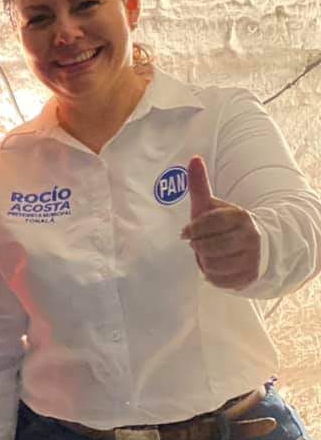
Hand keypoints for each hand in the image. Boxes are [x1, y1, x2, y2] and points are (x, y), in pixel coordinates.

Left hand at [180, 155, 260, 289]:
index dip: (193, 229)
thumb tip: (193, 158)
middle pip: (209, 247)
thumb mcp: (210, 205)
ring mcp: (253, 258)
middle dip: (199, 247)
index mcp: (240, 216)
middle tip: (200, 244)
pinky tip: (217, 266)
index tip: (185, 233)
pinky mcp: (250, 276)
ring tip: (210, 254)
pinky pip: (219, 281)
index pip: (209, 223)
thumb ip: (199, 184)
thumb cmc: (222, 223)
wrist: (254, 245)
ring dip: (204, 262)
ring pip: (212, 265)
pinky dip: (212, 275)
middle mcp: (250, 236)